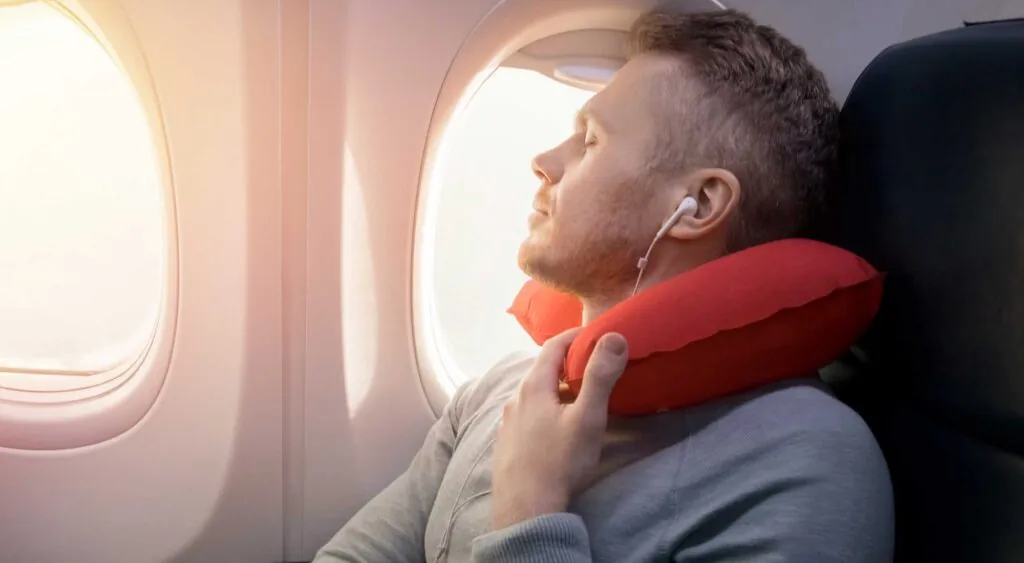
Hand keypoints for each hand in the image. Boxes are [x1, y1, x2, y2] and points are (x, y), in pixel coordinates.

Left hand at [491, 328, 628, 529]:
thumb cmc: (559, 462)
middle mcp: (515, 398)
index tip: (596, 335)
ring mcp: (507, 422)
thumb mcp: (587, 418)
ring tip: (579, 397)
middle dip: (568, 363)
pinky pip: (527, 414)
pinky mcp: (506, 443)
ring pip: (534, 394)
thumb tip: (614, 337)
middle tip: (594, 367)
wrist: (525, 509)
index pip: (553, 346)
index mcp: (533, 386)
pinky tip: (556, 427)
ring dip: (556, 389)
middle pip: (542, 369)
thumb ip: (600, 376)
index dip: (575, 336)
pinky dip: (545, 409)